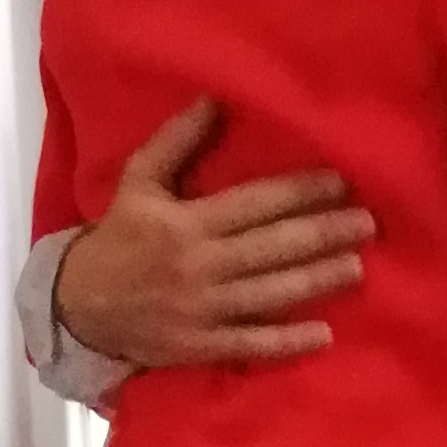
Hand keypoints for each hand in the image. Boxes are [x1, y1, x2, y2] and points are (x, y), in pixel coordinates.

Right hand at [53, 101, 371, 368]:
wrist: (78, 306)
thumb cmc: (118, 237)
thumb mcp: (137, 182)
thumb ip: (175, 142)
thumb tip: (214, 100)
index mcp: (185, 222)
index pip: (254, 204)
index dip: (300, 193)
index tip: (341, 183)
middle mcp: (199, 265)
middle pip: (272, 248)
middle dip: (323, 234)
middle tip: (367, 225)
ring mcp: (202, 309)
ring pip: (270, 294)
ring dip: (316, 280)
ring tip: (357, 266)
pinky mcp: (200, 346)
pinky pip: (250, 344)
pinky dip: (286, 341)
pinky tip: (323, 333)